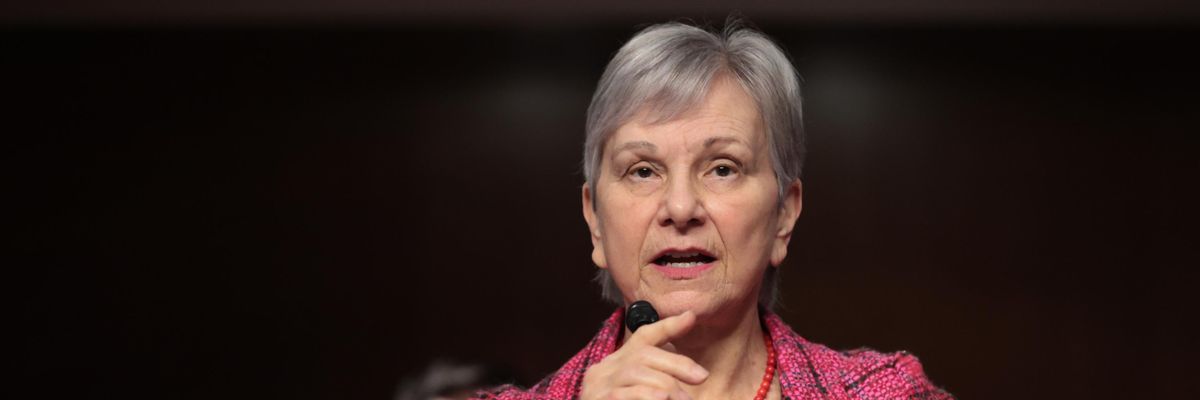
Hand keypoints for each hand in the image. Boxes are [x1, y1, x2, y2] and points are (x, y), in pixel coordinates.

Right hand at [579, 311, 708, 399]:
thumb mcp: (643, 392)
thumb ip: (660, 379)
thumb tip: (694, 367)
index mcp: (615, 365)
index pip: (641, 338)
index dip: (666, 326)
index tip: (691, 317)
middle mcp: (603, 371)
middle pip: (643, 354)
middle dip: (677, 363)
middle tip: (701, 377)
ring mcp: (596, 387)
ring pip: (636, 372)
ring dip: (667, 385)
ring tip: (685, 399)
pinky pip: (623, 395)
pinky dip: (647, 396)